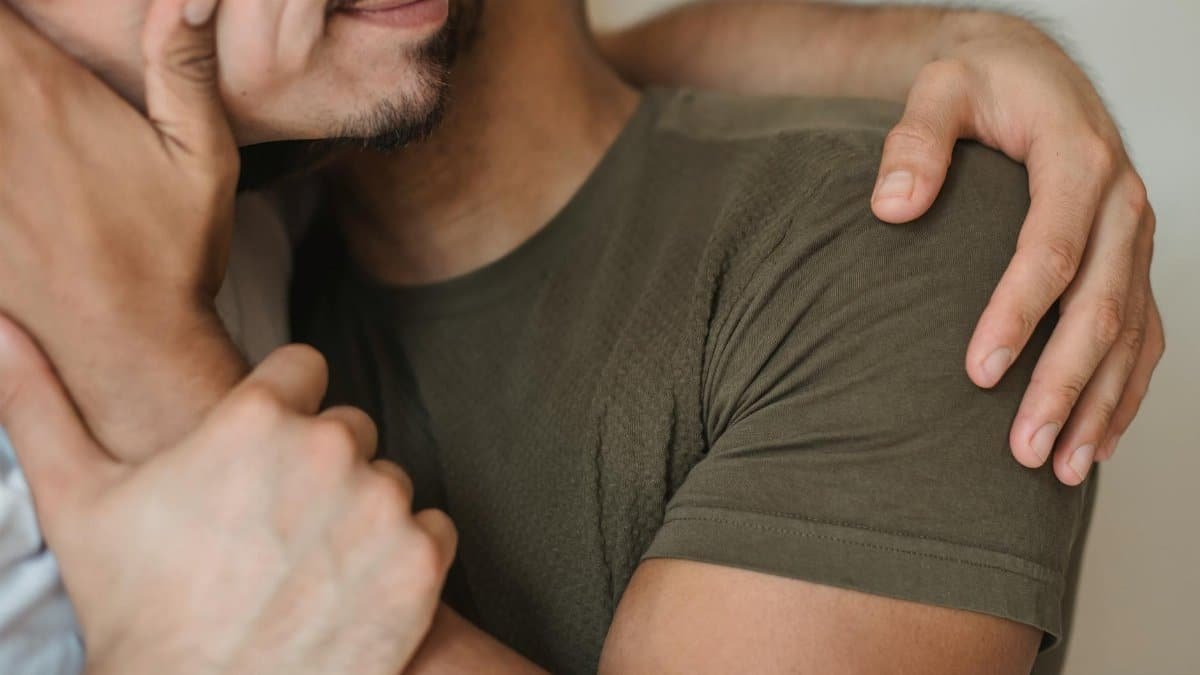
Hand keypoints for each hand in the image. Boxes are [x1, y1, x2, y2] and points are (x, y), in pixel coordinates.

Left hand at [0, 0, 244, 457]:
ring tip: (28, 141)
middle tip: (30, 88)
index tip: (27, 32)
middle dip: (1, 57)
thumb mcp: (202, 155)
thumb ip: (184, 65)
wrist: (124, 345)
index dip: (12, 21)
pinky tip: (17, 183)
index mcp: (40, 87)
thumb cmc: (170, 250)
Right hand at [0, 317, 456, 674]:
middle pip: (348, 428)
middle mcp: (329, 448)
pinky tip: (350, 590)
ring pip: (389, 480)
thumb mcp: (77, 500)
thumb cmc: (134, 608)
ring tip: (305, 566)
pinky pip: (434, 527)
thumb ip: (37, 402)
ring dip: (361, 513)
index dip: (280, 412)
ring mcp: (382, 506)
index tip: (255, 462)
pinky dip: (404, 556)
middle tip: (272, 529)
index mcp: (255, 416)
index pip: (303, 370)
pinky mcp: (421, 562)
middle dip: (319, 466)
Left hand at [869, 14, 1163, 484]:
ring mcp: (1133, 237)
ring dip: (1098, 405)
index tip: (977, 372)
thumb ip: (915, 140)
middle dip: (1062, 384)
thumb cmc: (983, 84)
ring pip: (1129, 332)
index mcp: (1077, 160)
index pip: (1052, 249)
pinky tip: (1096, 440)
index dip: (1018, 314)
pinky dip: (1126, 390)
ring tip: (1058, 468)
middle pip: (1099, 306)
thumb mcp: (940, 87)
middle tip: (1020, 449)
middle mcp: (1121, 203)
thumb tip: (892, 206)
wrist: (1032, 71)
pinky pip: (1144, 333)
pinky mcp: (1131, 261)